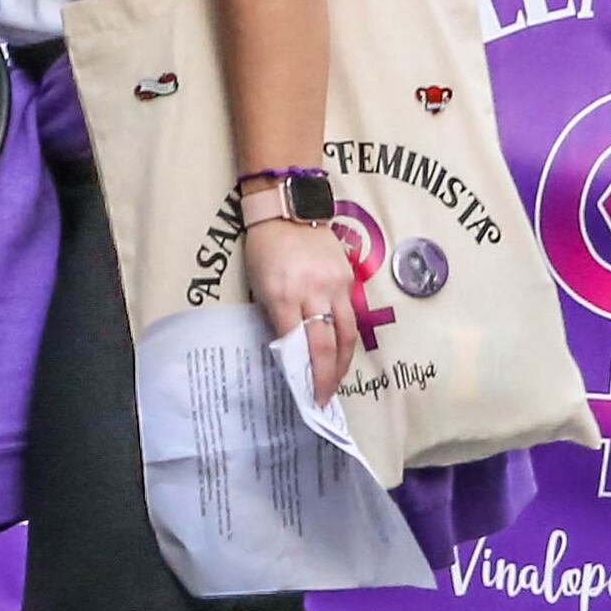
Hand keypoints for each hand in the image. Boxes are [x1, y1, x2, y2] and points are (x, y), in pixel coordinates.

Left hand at [240, 217, 363, 405]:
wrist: (288, 211)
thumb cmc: (264, 250)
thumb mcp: (259, 286)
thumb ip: (276, 317)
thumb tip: (290, 352)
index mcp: (283, 295)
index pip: (297, 343)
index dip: (303, 373)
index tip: (304, 395)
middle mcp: (312, 292)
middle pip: (327, 344)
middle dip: (327, 377)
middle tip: (324, 399)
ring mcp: (335, 285)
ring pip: (347, 333)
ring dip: (343, 363)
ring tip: (335, 382)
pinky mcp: (349, 278)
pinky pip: (351, 314)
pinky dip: (347, 337)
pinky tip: (342, 352)